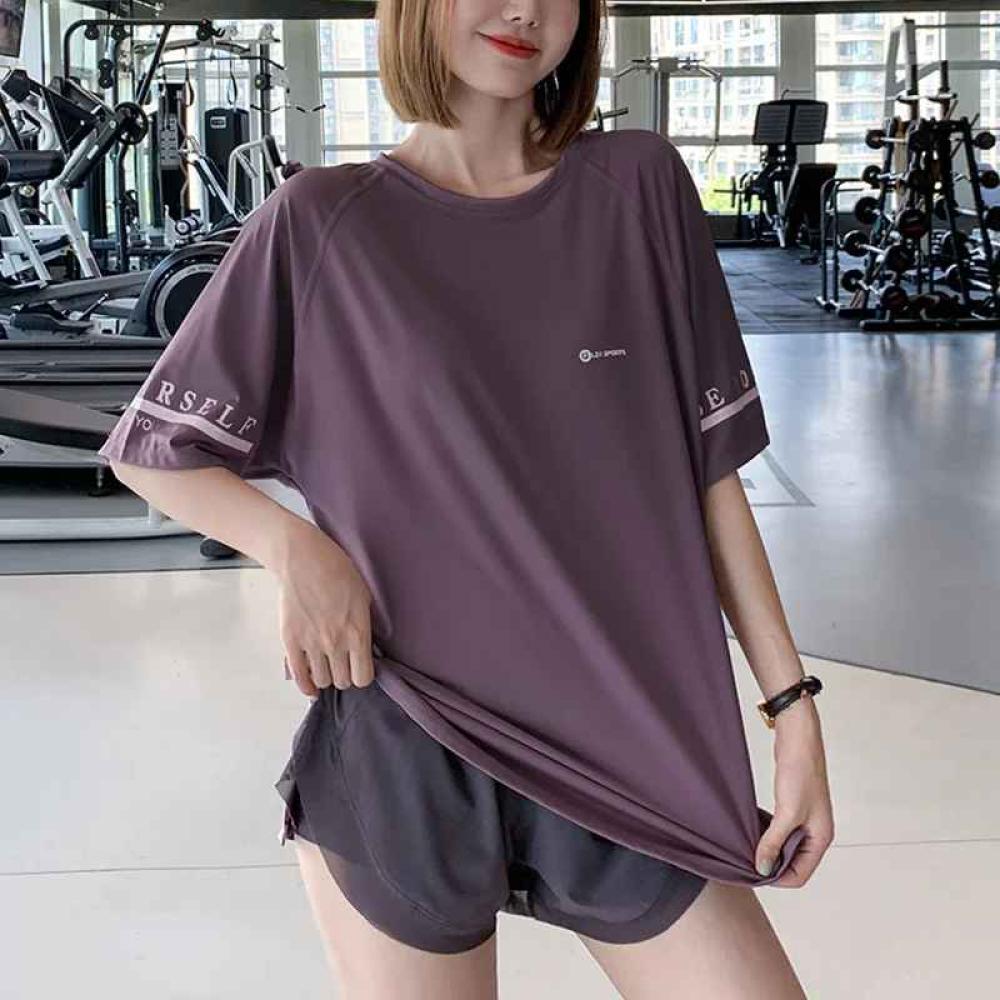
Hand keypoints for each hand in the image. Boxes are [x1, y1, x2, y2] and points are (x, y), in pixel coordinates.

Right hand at [275, 525, 376, 696]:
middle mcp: (335, 643)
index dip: (362, 674)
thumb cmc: (336, 571)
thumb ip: (365, 625)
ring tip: (326, 666)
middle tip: (342, 664)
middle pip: (343, 681)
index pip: (363, 677)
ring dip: (325, 676)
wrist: (302, 559)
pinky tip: (310, 685)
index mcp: (357, 632)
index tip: (359, 667)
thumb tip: (365, 647)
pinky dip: (305, 685)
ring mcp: (311, 643)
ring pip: (322, 681)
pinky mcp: (290, 641)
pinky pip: (299, 676)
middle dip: (344, 675)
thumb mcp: (363, 596)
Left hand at [755, 697, 833, 885]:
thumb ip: (773, 842)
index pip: (800, 875)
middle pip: (793, 864)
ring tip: (746, 848)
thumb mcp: (786, 812)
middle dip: (771, 866)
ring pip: (785, 847)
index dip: (777, 879)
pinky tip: (752, 831)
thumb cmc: (800, 773)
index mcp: (821, 838)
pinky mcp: (794, 808)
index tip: (753, 874)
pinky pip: (780, 831)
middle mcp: (816, 833)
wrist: (798, 739)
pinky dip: (768, 835)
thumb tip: (762, 868)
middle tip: (745, 862)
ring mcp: (805, 820)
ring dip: (768, 850)